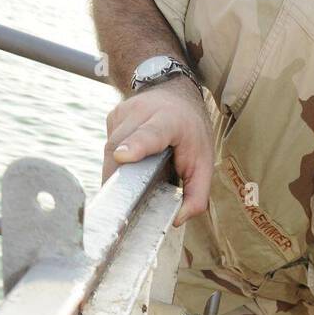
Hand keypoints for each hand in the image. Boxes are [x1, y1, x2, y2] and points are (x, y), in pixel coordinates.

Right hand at [102, 80, 213, 225]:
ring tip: (126, 189)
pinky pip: (109, 146)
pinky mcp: (113, 116)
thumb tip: (177, 220)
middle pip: (121, 146)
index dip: (135, 146)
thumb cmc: (192, 133)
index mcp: (169, 121)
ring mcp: (124, 111)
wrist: (178, 93)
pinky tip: (129, 165)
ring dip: (116, 174)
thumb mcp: (204, 163)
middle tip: (119, 207)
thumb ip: (197, 195)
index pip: (150, 134)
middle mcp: (143, 111)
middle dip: (117, 178)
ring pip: (110, 149)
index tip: (122, 157)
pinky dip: (115, 162)